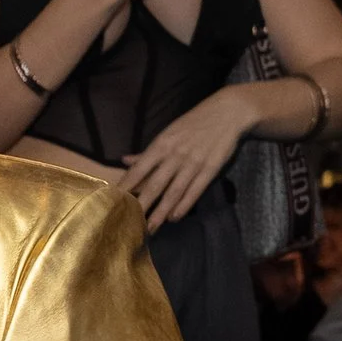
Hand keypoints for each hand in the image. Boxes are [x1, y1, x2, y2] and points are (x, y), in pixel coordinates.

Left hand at [119, 87, 260, 232]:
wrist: (228, 112)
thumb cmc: (193, 123)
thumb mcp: (168, 133)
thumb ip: (147, 152)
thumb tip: (124, 160)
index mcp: (162, 145)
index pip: (138, 170)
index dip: (126, 187)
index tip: (113, 202)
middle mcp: (175, 156)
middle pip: (154, 185)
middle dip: (141, 206)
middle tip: (129, 224)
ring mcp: (193, 163)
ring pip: (174, 192)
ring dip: (161, 212)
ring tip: (150, 228)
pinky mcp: (211, 169)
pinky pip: (195, 190)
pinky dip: (184, 205)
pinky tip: (174, 217)